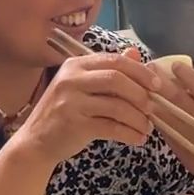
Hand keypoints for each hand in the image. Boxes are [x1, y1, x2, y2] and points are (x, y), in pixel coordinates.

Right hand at [10, 51, 160, 165]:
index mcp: (76, 65)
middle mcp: (71, 79)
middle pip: (117, 79)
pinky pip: (111, 127)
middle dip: (141, 94)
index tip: (157, 85)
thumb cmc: (64, 112)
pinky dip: (129, 134)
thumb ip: (108, 70)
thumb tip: (135, 53)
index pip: (115, 61)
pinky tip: (138, 139)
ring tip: (147, 127)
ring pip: (117, 105)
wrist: (36, 141)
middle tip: (154, 108)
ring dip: (138, 118)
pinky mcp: (75, 124)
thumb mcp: (83, 86)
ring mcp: (71, 101)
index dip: (140, 72)